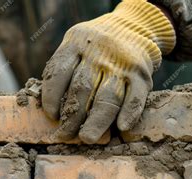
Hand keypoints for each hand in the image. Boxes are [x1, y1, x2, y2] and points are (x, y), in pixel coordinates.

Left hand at [41, 0, 175, 143]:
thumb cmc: (94, 47)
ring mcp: (121, 62)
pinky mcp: (141, 73)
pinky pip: (136, 96)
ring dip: (97, 120)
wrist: (133, 27)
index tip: (52, 117)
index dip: (52, 97)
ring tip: (87, 138)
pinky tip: (122, 127)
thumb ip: (63, 71)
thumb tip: (50, 112)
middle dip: (72, 116)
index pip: (59, 72)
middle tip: (66, 136)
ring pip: (108, 95)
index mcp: (75, 43)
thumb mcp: (75, 46)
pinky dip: (130, 112)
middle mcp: (98, 52)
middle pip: (82, 88)